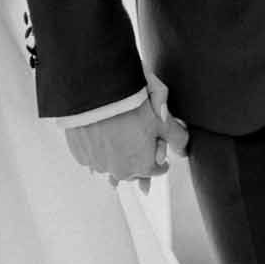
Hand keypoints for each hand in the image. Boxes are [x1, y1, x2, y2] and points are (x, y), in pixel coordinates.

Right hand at [63, 90, 188, 190]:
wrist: (95, 92)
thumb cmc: (130, 104)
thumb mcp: (161, 118)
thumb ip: (177, 137)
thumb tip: (184, 151)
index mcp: (143, 165)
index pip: (156, 169)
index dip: (160, 159)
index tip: (159, 152)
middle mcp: (120, 171)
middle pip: (132, 172)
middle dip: (138, 162)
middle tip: (138, 151)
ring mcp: (98, 164)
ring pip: (110, 167)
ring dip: (115, 160)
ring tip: (117, 154)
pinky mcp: (81, 154)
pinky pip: (91, 159)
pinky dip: (96, 153)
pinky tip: (99, 146)